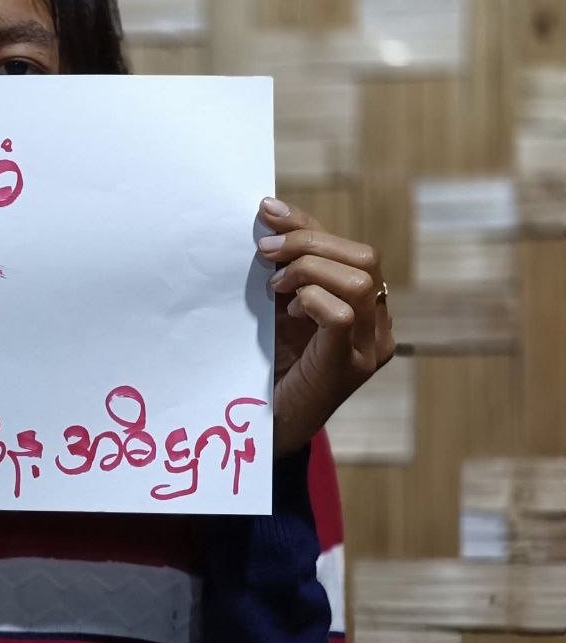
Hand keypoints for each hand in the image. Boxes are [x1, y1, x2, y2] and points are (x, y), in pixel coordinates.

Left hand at [256, 197, 394, 457]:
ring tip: (273, 286)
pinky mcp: (350, 367)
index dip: (308, 225)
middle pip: (364, 257)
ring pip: (359, 280)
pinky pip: (343, 314)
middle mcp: (378, 326)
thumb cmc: (269, 370)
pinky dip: (311, 300)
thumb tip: (267, 217)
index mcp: (365, 308)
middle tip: (263, 253)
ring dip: (307, 270)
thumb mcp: (279, 311)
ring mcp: (370, 348)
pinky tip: (287, 312)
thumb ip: (285, 271)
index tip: (266, 211)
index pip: (351, 250)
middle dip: (308, 242)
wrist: (264, 430)